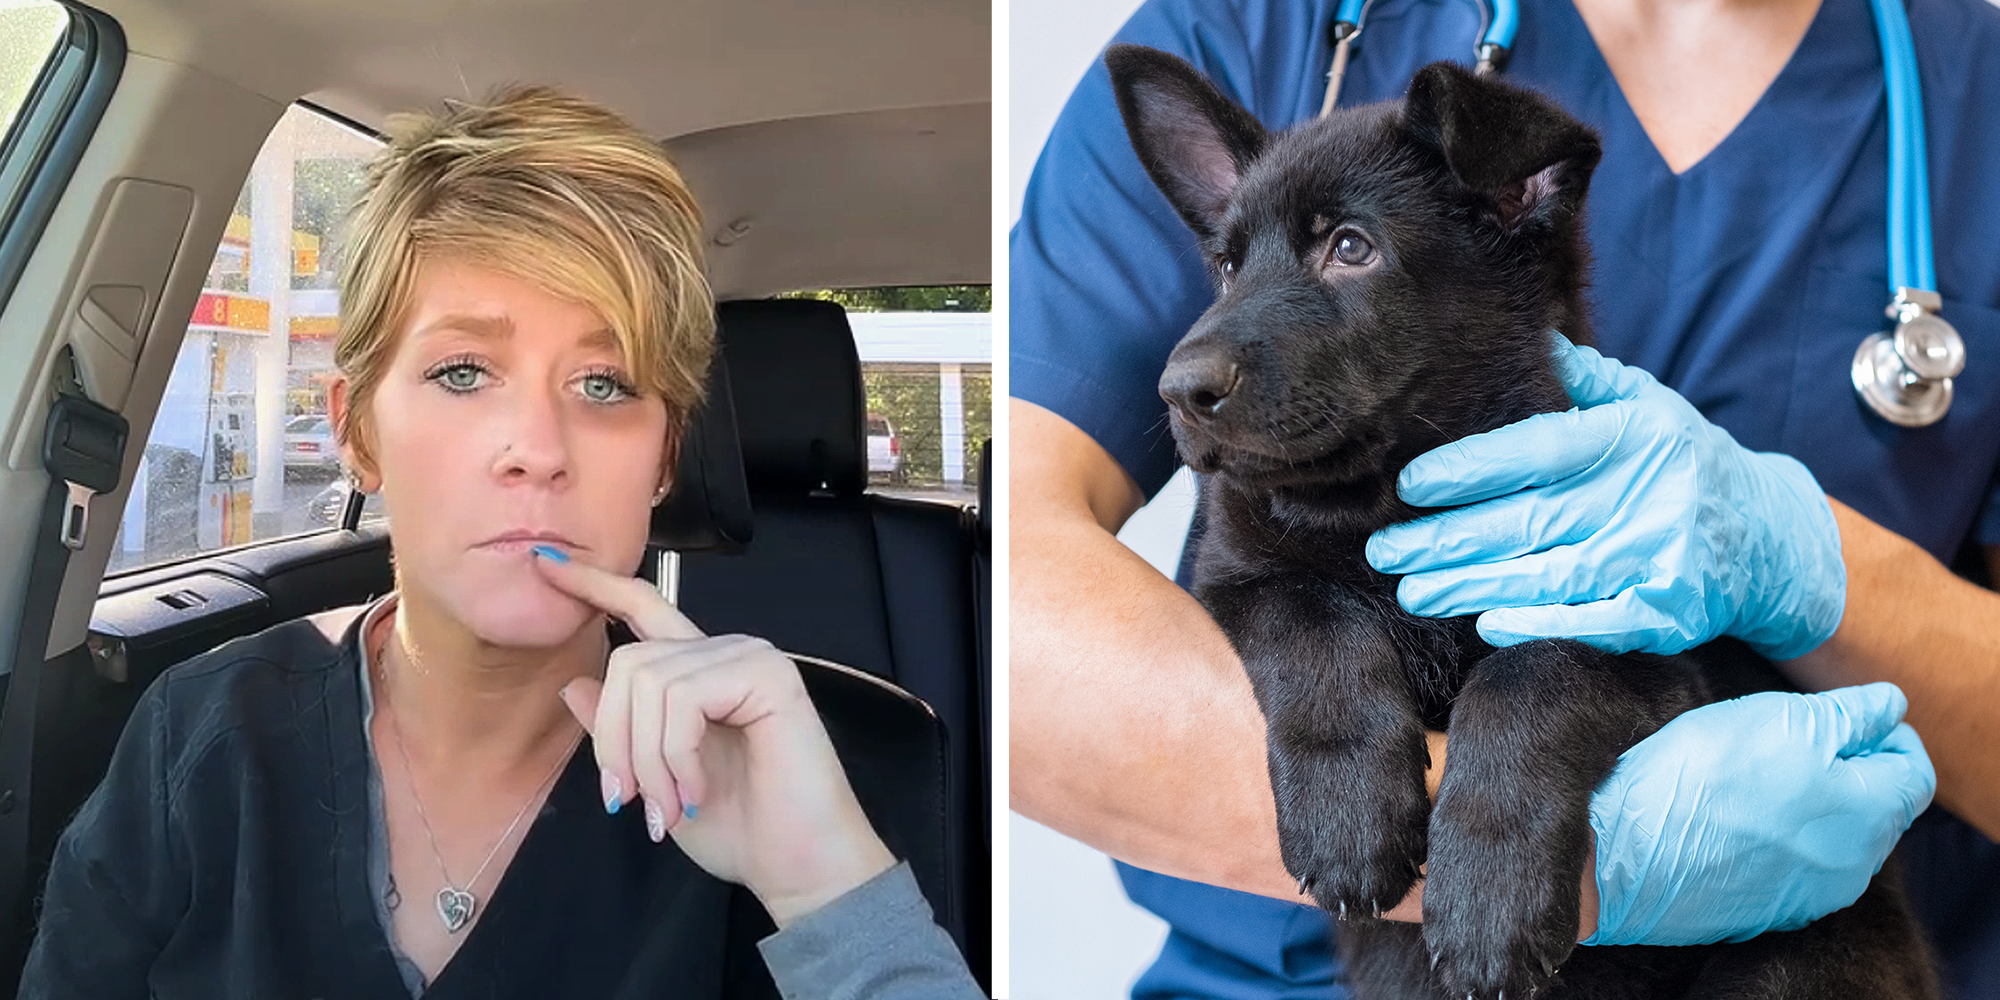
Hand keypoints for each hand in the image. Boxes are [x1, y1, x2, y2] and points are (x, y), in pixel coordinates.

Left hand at [533, 550, 894, 926]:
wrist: (798, 866)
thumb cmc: (739, 828)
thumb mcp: (657, 780)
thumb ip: (621, 730)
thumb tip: (574, 686)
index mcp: (700, 671)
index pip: (643, 609)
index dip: (595, 587)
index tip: (546, 568)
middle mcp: (726, 651)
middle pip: (629, 661)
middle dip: (615, 742)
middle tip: (629, 802)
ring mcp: (750, 657)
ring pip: (649, 683)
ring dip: (647, 761)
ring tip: (669, 808)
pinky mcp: (767, 674)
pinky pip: (684, 699)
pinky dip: (676, 755)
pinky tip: (697, 790)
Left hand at [1366, 333, 1843, 658]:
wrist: (1773, 535)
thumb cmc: (1684, 461)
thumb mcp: (1647, 404)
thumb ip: (1585, 379)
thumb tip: (1529, 333)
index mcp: (1634, 437)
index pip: (1538, 451)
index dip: (1471, 468)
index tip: (1409, 484)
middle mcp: (1647, 496)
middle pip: (1529, 521)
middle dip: (1447, 539)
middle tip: (1383, 551)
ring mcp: (1659, 558)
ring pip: (1549, 576)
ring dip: (1472, 587)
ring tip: (1412, 590)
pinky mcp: (1669, 612)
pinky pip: (1595, 622)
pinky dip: (1539, 626)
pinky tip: (1486, 625)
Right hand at [1584, 683, 1934, 945]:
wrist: (1625, 852)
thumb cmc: (1703, 778)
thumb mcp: (1782, 720)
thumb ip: (1849, 714)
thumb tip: (1889, 707)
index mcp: (1870, 815)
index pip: (1914, 770)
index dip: (1888, 733)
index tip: (1852, 713)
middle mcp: (1853, 866)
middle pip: (1878, 808)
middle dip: (1851, 768)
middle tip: (1796, 736)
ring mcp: (1810, 895)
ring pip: (1836, 840)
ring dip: (1816, 805)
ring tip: (1760, 775)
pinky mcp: (1766, 910)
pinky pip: (1795, 867)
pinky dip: (1782, 838)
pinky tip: (1738, 816)